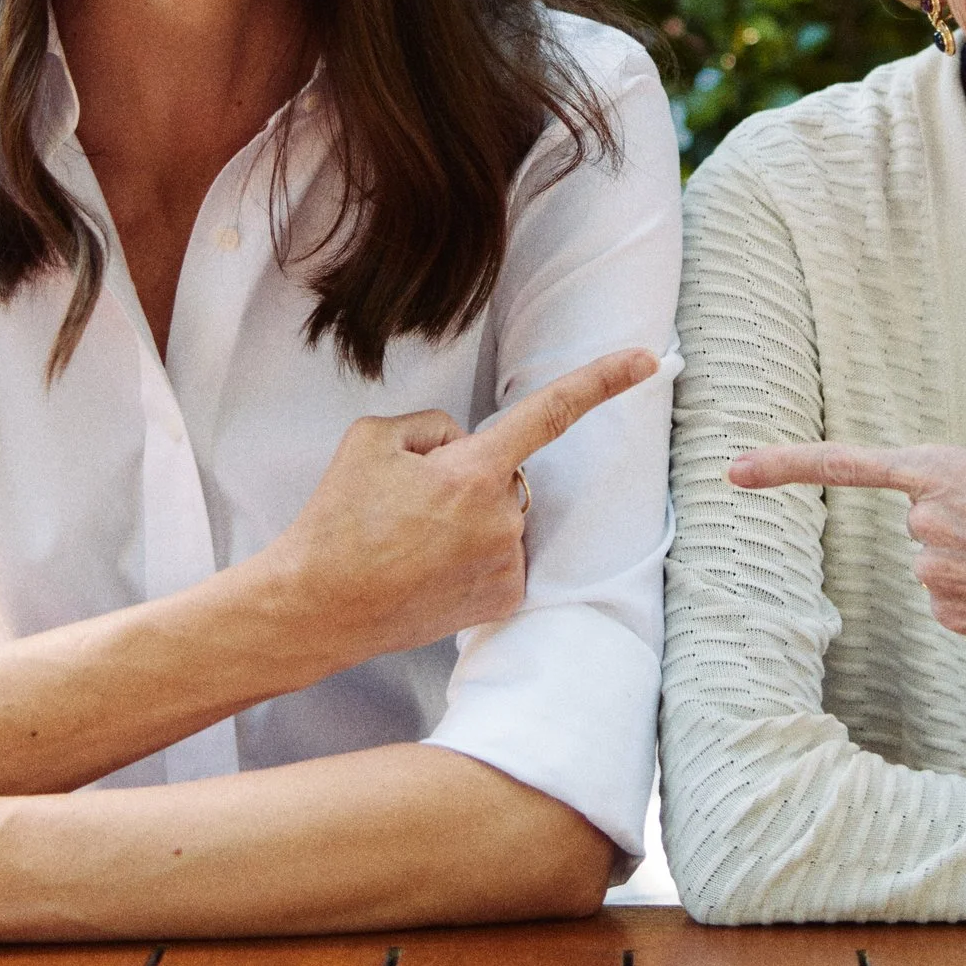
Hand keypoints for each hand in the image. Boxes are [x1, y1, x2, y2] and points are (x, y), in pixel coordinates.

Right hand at [271, 346, 662, 669]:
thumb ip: (435, 427)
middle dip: (468, 478)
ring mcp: (507, 562)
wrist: (317, 606)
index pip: (552, 412)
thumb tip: (463, 447)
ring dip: (468, 520)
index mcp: (475, 469)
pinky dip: (473, 556)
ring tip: (409, 544)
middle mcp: (504, 517)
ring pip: (502, 516)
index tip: (648, 360)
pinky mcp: (503, 598)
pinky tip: (429, 570)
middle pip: (504, 473)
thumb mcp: (374, 438)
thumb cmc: (337, 520)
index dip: (603, 381)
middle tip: (407, 508)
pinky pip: (502, 556)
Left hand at [727, 439, 965, 705]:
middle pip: (921, 522)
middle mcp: (928, 524)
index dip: (784, 465)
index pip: (848, 465)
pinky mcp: (954, 620)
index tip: (735, 470)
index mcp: (947, 471)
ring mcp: (937, 578)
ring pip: (938, 565)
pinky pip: (956, 601)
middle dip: (964, 527)